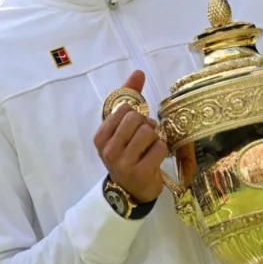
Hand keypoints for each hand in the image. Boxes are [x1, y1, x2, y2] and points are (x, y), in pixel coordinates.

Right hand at [93, 70, 166, 202]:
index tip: (133, 126)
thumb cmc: (127, 155)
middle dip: (145, 124)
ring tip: (149, 148)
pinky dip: (162, 149)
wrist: (131, 191)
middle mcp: (108, 150)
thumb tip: (138, 72)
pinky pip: (159, 146)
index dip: (134, 113)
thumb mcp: (122, 128)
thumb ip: (128, 98)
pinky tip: (155, 158)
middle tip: (144, 138)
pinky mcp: (140, 172)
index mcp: (100, 137)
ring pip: (148, 131)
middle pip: (136, 118)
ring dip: (155, 137)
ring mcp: (123, 163)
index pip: (123, 107)